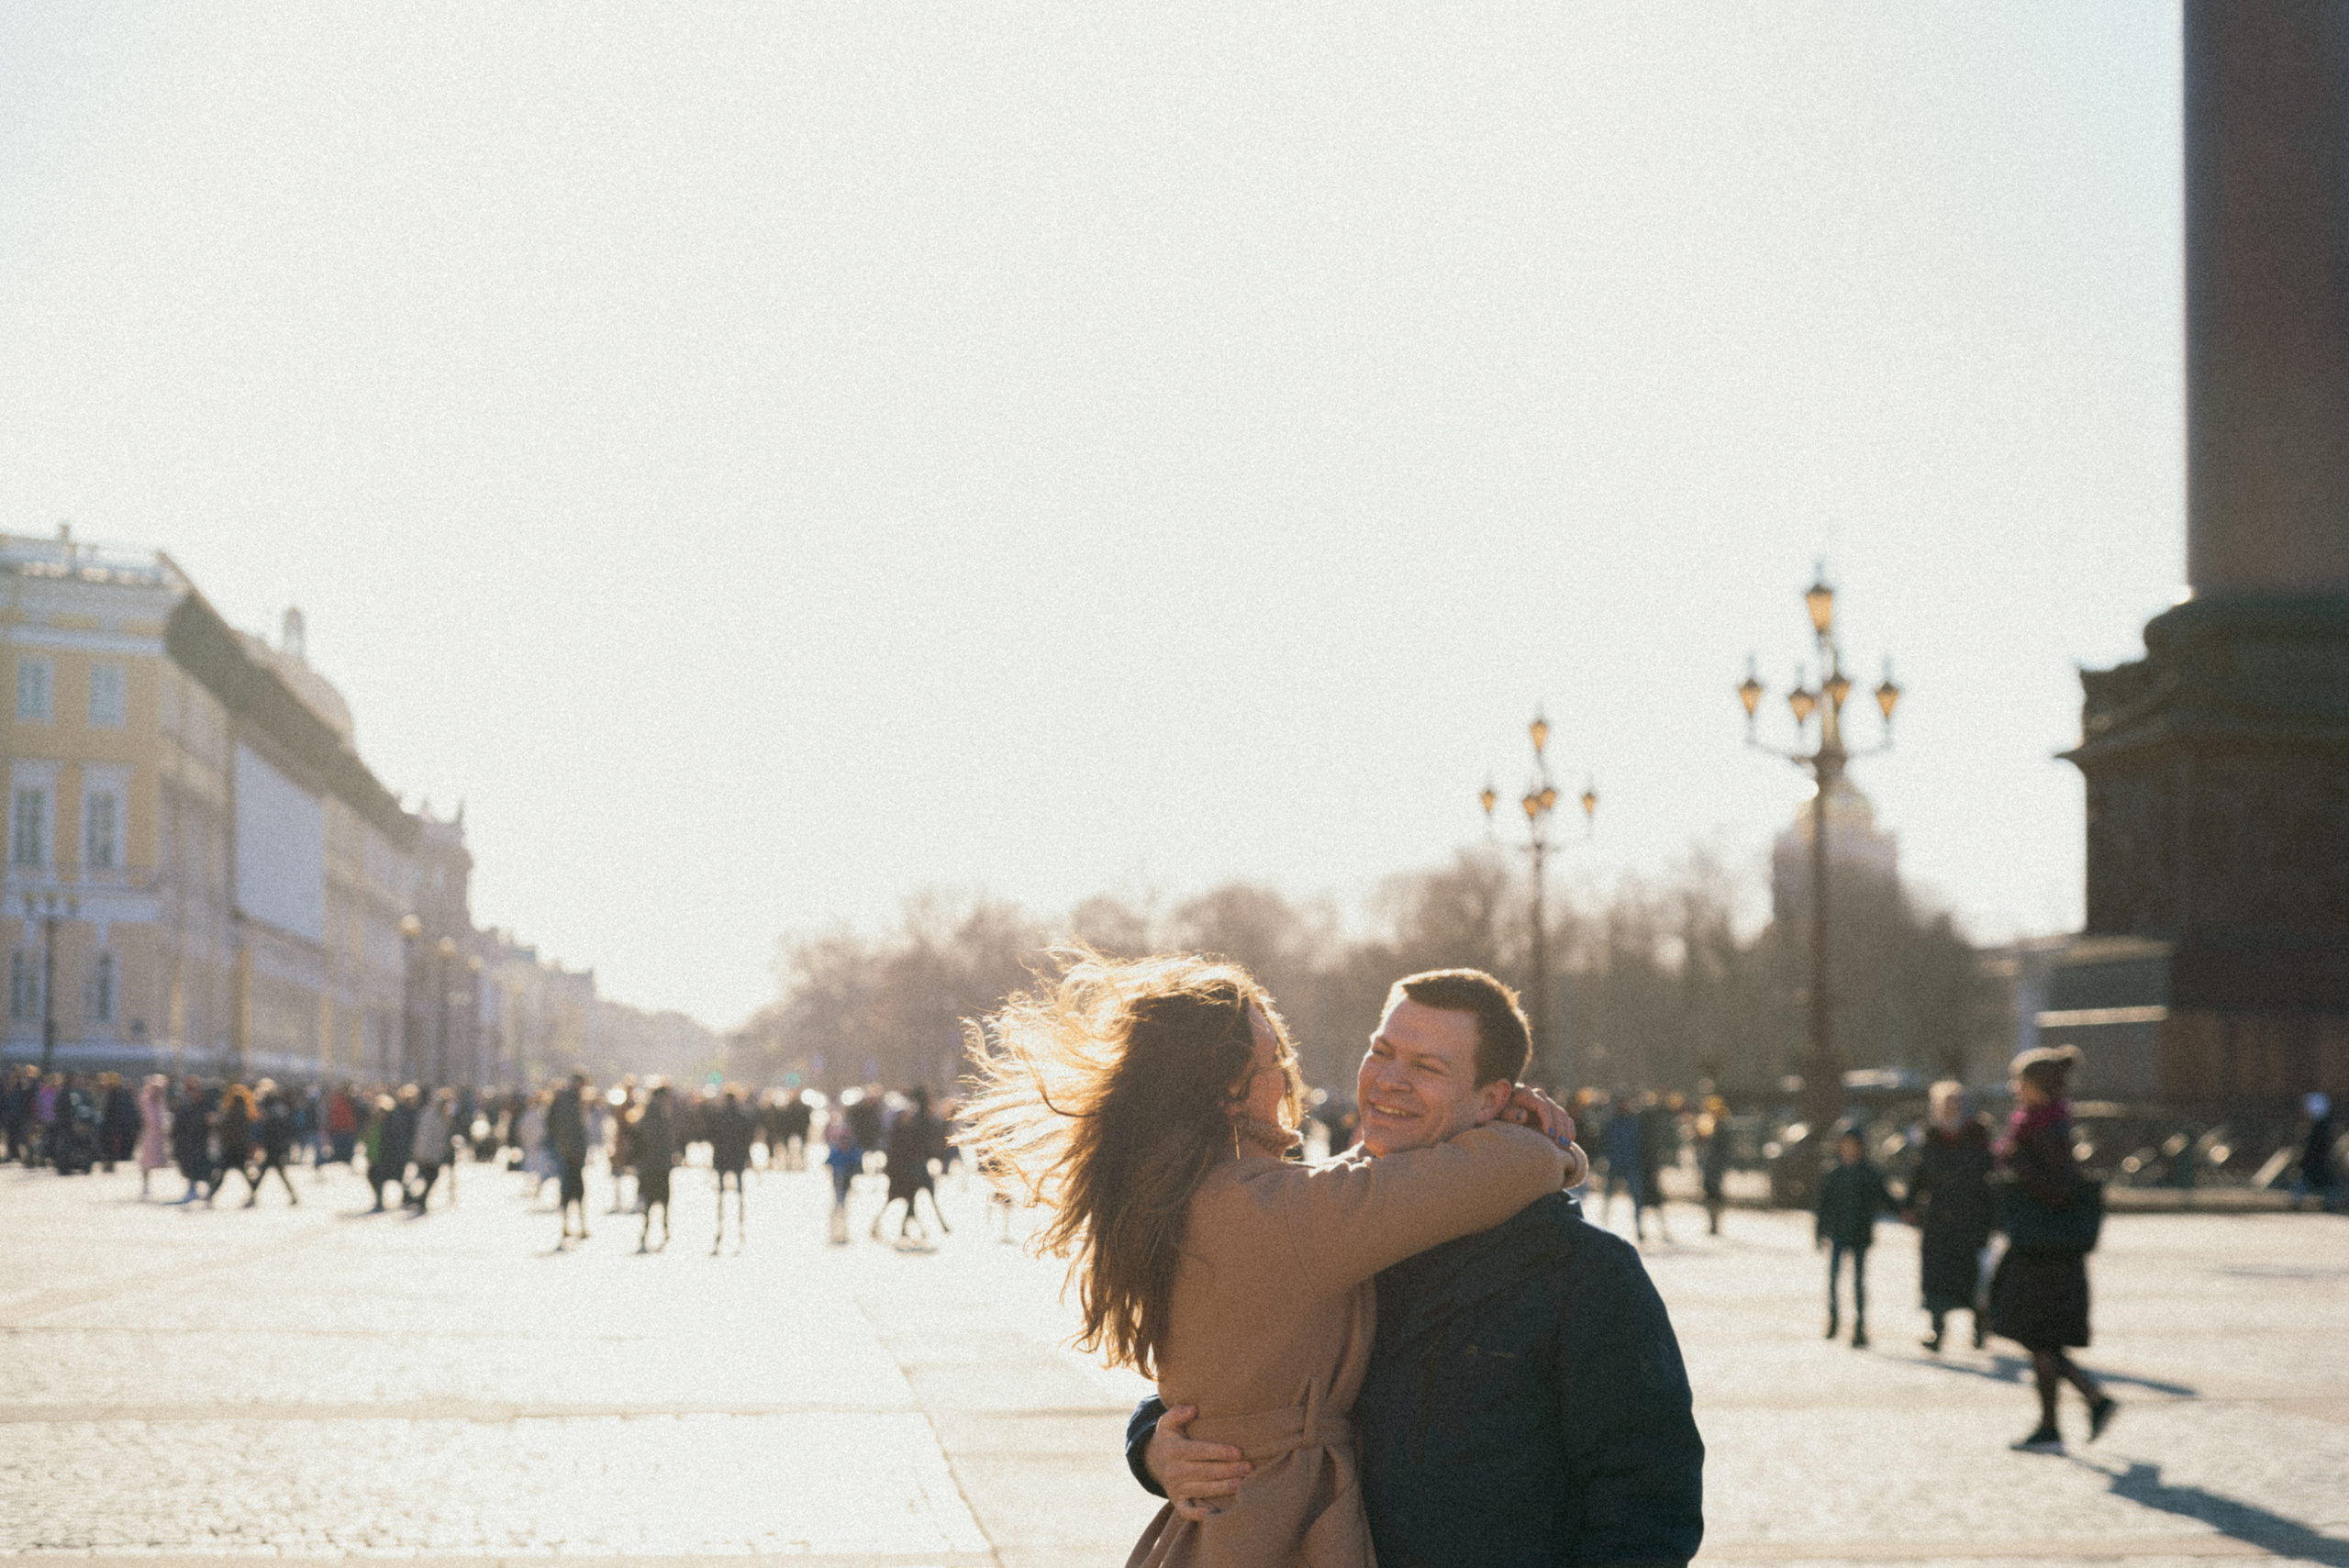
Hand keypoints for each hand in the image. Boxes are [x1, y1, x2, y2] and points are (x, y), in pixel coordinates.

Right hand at [1147, 1404, 1249, 1520]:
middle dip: (1228, 1470)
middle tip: (1249, 1467)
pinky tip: (1212, 1512)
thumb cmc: (1170, 1437)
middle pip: (1205, 1471)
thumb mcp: (1168, 1422)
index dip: (1219, 1452)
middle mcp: (1173, 1470)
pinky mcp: (1176, 1500)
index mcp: (1173, 1450)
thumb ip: (1178, 1412)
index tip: (1238, 1452)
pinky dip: (1196, 1514)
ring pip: (1201, 1489)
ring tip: (1242, 1483)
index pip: (1199, 1451)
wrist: (1152, 1461)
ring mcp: (1174, 1487)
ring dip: (1222, 1487)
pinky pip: (1185, 1510)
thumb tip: (1194, 1408)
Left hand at [1498, 1086, 1574, 1147]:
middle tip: (1560, 1142)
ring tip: (1565, 1144)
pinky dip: (1568, 1128)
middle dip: (1559, 1126)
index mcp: (1524, 1093)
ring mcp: (1545, 1102)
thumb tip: (1523, 1116)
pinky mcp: (1550, 1111)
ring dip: (1565, 1128)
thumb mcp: (1498, 1113)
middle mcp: (1537, 1095)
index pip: (1542, 1105)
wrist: (1496, 1111)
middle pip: (1554, 1108)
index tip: (1549, 1134)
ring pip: (1561, 1113)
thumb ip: (1509, 1113)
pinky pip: (1564, 1117)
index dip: (1547, 1119)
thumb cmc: (1496, 1112)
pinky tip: (1570, 1139)